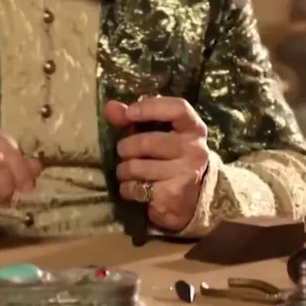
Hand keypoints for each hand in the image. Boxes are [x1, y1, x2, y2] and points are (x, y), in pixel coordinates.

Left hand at [105, 97, 211, 231]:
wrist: (190, 198)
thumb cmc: (170, 157)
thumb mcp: (159, 134)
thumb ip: (133, 118)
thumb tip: (110, 108)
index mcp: (194, 128)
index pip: (178, 108)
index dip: (150, 107)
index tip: (129, 113)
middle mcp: (195, 149)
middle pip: (147, 142)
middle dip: (126, 147)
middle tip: (123, 152)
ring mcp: (186, 173)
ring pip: (136, 167)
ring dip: (123, 170)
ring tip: (127, 171)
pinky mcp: (173, 195)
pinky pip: (136, 187)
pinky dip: (127, 188)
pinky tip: (133, 187)